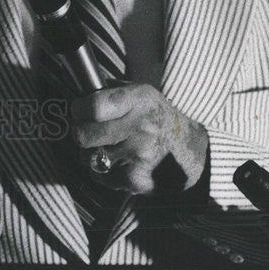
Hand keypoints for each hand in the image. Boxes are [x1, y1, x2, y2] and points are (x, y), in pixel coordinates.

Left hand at [70, 83, 208, 195]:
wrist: (189, 150)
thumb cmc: (158, 118)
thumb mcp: (141, 93)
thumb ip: (111, 90)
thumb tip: (81, 92)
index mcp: (137, 101)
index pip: (93, 107)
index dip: (79, 109)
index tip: (80, 111)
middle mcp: (138, 127)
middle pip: (85, 134)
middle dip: (81, 133)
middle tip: (87, 131)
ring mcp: (138, 155)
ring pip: (89, 157)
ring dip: (90, 153)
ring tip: (105, 147)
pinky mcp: (136, 179)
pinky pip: (100, 176)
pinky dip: (102, 172)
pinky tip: (116, 162)